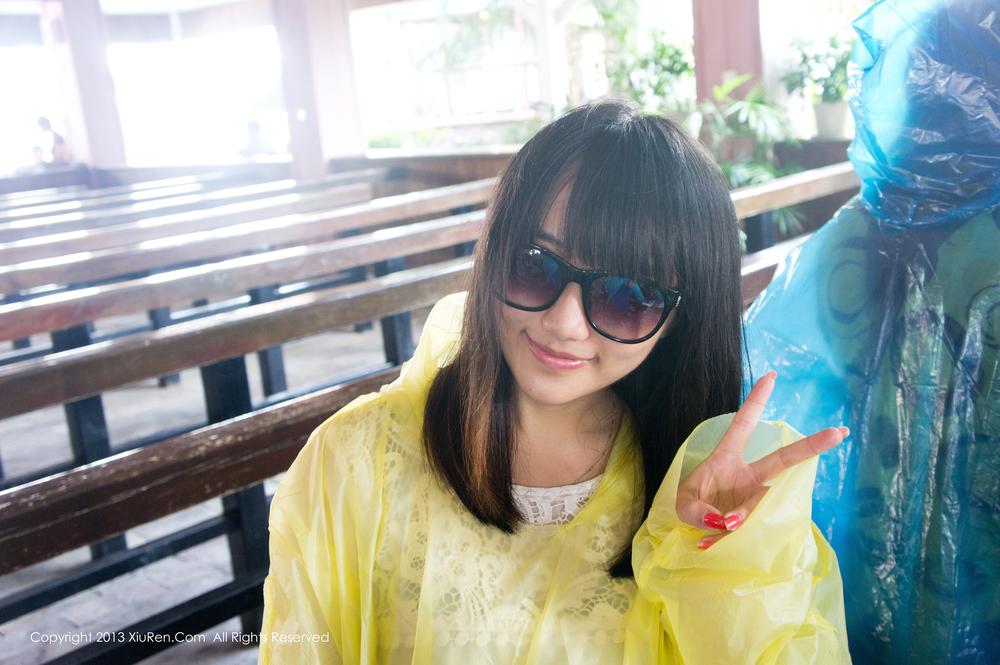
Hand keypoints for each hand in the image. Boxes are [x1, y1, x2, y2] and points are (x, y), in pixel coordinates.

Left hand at [675, 371, 847, 548]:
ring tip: (721, 525)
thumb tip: (727, 522)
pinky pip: (752, 528)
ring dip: (739, 517)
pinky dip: (731, 538)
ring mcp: (755, 498)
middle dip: (811, 446)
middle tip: (840, 432)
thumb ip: (698, 509)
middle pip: (782, 459)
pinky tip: (712, 541)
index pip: (743, 425)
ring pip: (760, 505)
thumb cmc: (691, 506)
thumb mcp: (684, 503)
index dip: (756, 402)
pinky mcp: (757, 520)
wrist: (694, 530)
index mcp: (726, 459)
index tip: (771, 375)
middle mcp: (747, 476)